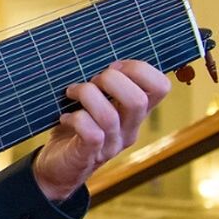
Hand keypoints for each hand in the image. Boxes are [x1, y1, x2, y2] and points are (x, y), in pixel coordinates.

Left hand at [33, 60, 170, 200]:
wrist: (57, 168)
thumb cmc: (74, 128)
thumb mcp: (93, 102)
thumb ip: (101, 83)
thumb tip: (93, 49)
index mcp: (133, 112)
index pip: (161, 87)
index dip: (140, 69)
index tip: (113, 66)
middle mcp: (129, 129)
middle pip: (138, 100)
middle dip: (111, 80)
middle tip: (91, 80)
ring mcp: (111, 144)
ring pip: (109, 116)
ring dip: (87, 96)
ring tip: (72, 93)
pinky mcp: (90, 155)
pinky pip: (92, 133)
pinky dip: (76, 119)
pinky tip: (66, 116)